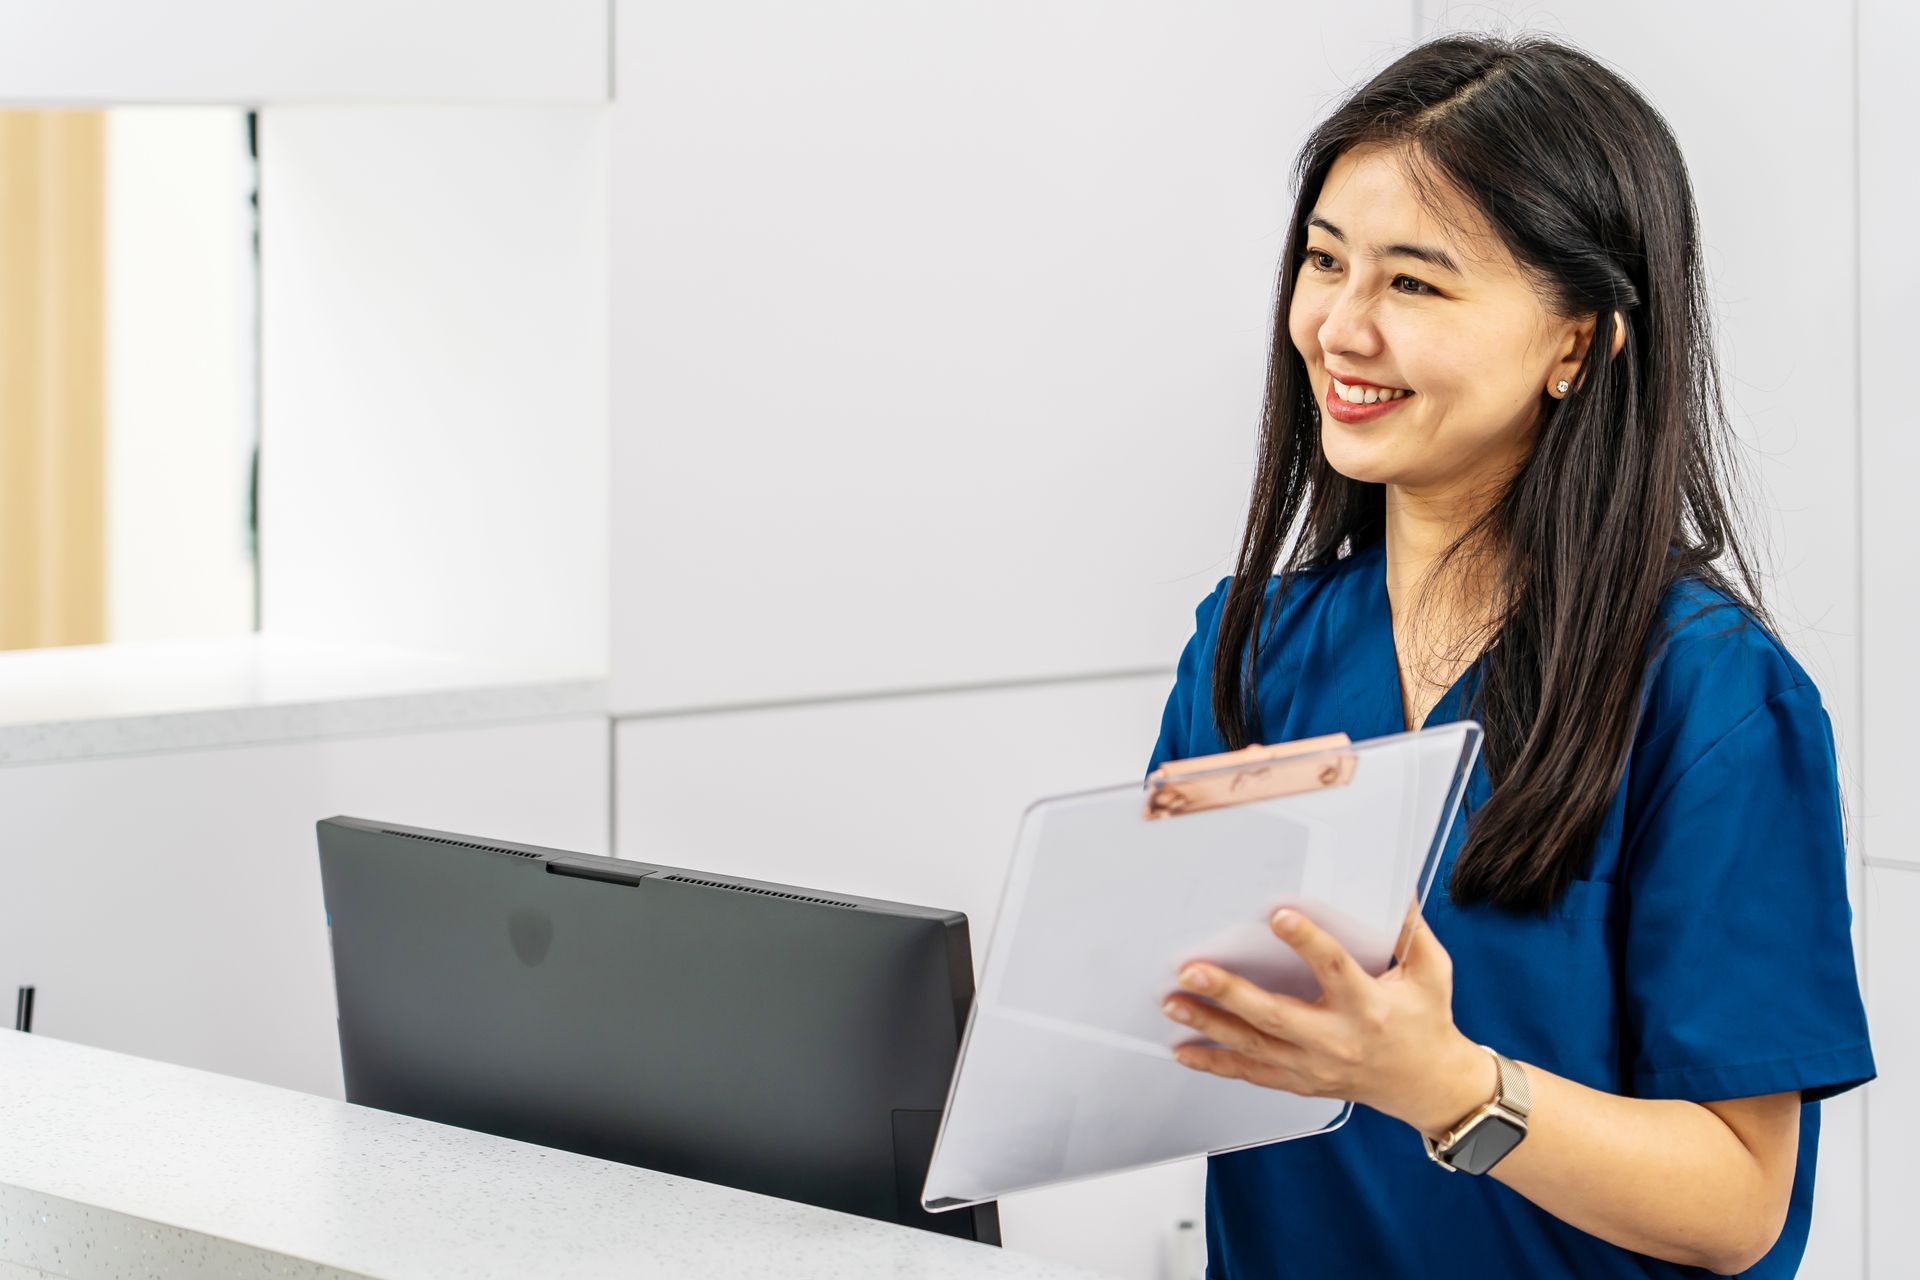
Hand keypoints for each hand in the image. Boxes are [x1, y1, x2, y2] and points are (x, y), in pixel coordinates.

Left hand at [1161, 900, 1496, 1137]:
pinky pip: (1252, 1074)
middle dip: (1229, 993)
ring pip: (1253, 1046)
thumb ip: (1411, 930)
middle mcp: (1337, 1040)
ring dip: (1209, 1024)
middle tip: (1190, 971)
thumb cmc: (1427, 1020)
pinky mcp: (1301, 1082)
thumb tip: (1396, 886)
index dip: (1307, 942)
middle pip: (1275, 1015)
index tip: (1278, 915)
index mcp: (1369, 1007)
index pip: (1334, 969)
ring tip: (1172, 1001)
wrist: (1428, 1086)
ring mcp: (1315, 1066)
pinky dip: (1215, 1064)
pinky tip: (1183, 1050)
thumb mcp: (1431, 972)